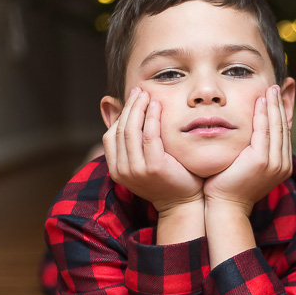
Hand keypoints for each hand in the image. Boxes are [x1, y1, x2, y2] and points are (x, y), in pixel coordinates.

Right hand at [102, 87, 203, 213]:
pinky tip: (157, 106)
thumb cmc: (168, 179)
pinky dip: (152, 118)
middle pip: (120, 130)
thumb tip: (129, 117)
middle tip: (140, 91)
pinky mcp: (153, 167)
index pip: (111, 135)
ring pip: (131, 131)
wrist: (184, 203)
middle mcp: (122, 171)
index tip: (133, 99)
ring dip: (139, 109)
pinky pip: (149, 136)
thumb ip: (136, 145)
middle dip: (130, 107)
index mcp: (116, 170)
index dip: (121, 115)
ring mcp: (136, 170)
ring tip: (147, 94)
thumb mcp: (145, 162)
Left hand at [203, 85, 292, 215]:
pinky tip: (260, 100)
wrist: (225, 207)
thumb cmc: (229, 187)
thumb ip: (251, 152)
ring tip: (270, 89)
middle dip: (280, 105)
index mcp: (281, 166)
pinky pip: (264, 131)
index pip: (283, 134)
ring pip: (276, 127)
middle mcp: (282, 164)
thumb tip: (248, 137)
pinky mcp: (262, 160)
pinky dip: (263, 114)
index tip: (276, 97)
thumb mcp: (245, 167)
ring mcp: (274, 163)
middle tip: (276, 86)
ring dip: (273, 105)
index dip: (281, 113)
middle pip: (283, 127)